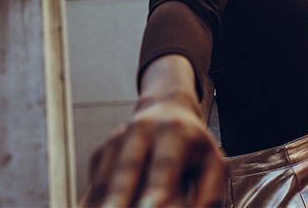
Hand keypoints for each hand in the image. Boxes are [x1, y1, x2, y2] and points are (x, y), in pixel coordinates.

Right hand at [81, 57, 226, 207]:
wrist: (166, 107)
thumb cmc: (192, 142)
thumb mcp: (212, 160)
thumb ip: (210, 191)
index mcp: (173, 132)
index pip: (165, 163)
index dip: (157, 188)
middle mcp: (141, 130)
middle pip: (128, 167)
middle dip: (119, 197)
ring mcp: (116, 139)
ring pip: (106, 177)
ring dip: (103, 201)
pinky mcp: (100, 152)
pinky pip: (95, 183)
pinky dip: (95, 202)